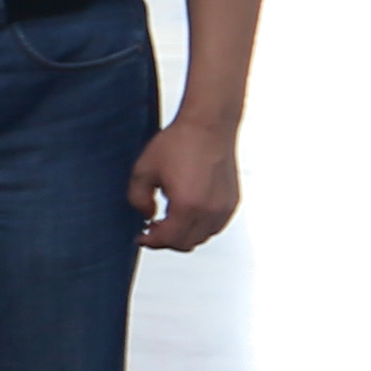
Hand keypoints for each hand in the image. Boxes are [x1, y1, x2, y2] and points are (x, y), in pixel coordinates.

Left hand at [133, 109, 241, 250]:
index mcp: (187, 206)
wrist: (209, 127)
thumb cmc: (179, 143)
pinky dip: (199, 227)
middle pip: (186, 243)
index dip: (151, 241)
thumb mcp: (144, 170)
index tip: (140, 237)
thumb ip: (138, 198)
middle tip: (151, 230)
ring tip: (167, 222)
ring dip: (184, 235)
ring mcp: (224, 208)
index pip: (169, 239)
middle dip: (166, 240)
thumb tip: (146, 215)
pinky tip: (186, 214)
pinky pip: (215, 226)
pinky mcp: (232, 202)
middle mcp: (210, 211)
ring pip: (202, 237)